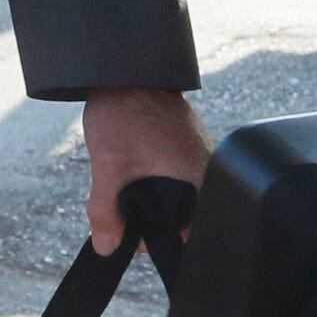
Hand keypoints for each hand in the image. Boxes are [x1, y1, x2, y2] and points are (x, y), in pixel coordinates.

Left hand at [79, 87, 213, 255]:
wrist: (125, 69)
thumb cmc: (125, 111)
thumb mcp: (110, 165)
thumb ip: (106, 210)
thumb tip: (106, 247)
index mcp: (202, 180)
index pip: (189, 233)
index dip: (157, 240)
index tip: (129, 234)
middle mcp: (210, 171)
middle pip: (180, 217)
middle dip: (149, 218)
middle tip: (120, 204)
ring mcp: (201, 158)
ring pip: (175, 197)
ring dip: (148, 198)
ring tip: (127, 177)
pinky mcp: (189, 147)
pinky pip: (174, 177)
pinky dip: (153, 180)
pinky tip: (135, 167)